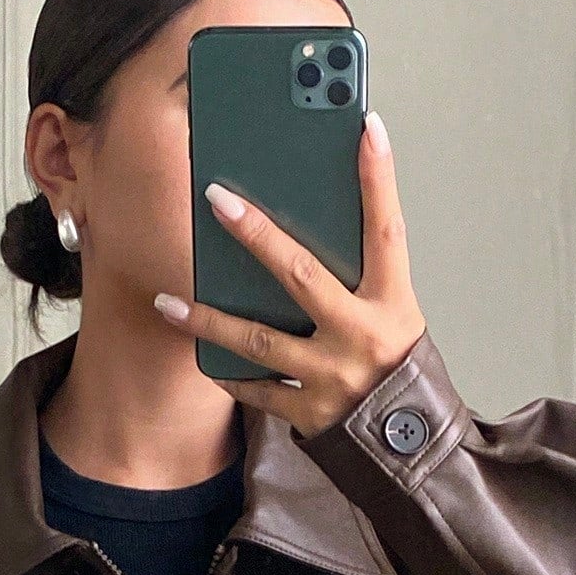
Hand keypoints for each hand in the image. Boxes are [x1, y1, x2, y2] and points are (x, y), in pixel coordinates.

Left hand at [153, 109, 428, 440]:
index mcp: (393, 304)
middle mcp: (362, 337)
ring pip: (258, 340)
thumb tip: (309, 217)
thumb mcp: (394, 313)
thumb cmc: (395, 367)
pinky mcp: (310, 415)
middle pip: (301, 275)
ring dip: (208, 319)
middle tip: (217, 197)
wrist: (409, 448)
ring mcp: (333, 379)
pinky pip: (258, 391)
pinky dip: (229, 372)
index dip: (379, 180)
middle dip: (257, 235)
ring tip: (167, 300)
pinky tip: (200, 354)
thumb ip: (359, 273)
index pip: (387, 231)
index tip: (365, 126)